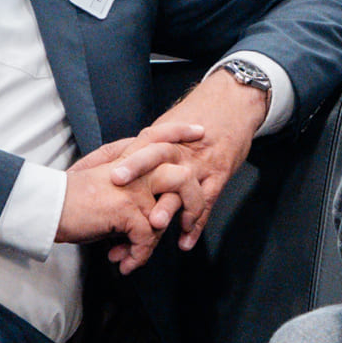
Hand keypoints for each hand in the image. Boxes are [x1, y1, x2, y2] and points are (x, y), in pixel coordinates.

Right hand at [53, 142, 182, 272]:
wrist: (48, 208)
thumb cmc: (72, 200)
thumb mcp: (102, 181)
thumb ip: (127, 183)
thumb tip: (146, 203)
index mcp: (127, 159)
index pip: (159, 137)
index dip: (180, 133)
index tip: (199, 133)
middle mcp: (135, 170)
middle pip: (182, 177)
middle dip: (194, 204)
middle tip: (189, 225)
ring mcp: (132, 189)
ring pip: (165, 217)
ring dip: (153, 244)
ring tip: (136, 257)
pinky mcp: (126, 209)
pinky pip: (147, 238)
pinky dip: (138, 255)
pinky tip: (126, 264)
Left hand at [93, 68, 270, 250]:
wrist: (235, 101)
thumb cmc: (199, 115)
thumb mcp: (169, 122)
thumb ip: (143, 146)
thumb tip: (106, 166)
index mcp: (164, 136)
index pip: (139, 145)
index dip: (123, 158)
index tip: (107, 174)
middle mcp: (180, 149)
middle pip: (156, 157)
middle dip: (137, 170)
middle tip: (118, 185)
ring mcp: (200, 163)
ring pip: (183, 186)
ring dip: (169, 206)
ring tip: (154, 224)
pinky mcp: (219, 176)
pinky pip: (207, 202)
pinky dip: (196, 224)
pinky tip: (184, 242)